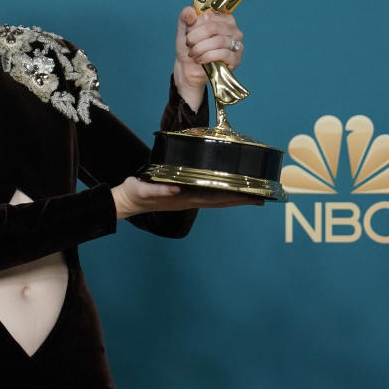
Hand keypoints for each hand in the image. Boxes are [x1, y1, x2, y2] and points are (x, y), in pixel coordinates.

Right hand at [110, 176, 262, 219]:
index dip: (234, 197)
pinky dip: (220, 194)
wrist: (126, 200)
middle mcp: (189, 200)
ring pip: (216, 199)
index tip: (252, 196)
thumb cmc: (135, 193)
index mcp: (184, 198)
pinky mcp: (183, 195)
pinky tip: (226, 191)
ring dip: (233, 198)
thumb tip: (175, 188)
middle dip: (241, 199)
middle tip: (262, 197)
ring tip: (250, 195)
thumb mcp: (143, 188)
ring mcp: (187, 199)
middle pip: (221, 201)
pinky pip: (208, 195)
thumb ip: (158, 188)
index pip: (215, 198)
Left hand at [173, 7, 244, 110]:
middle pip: (213, 27)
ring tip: (192, 53)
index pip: (209, 16)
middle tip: (188, 43)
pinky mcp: (236, 59)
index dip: (194, 25)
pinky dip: (207, 57)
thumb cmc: (190, 47)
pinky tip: (200, 59)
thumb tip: (190, 12)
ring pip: (218, 41)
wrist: (189, 68)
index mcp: (223, 18)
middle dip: (196, 37)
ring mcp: (237, 44)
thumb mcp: (184, 30)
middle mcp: (233, 30)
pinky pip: (223, 54)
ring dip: (199, 48)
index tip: (187, 32)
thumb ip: (185, 17)